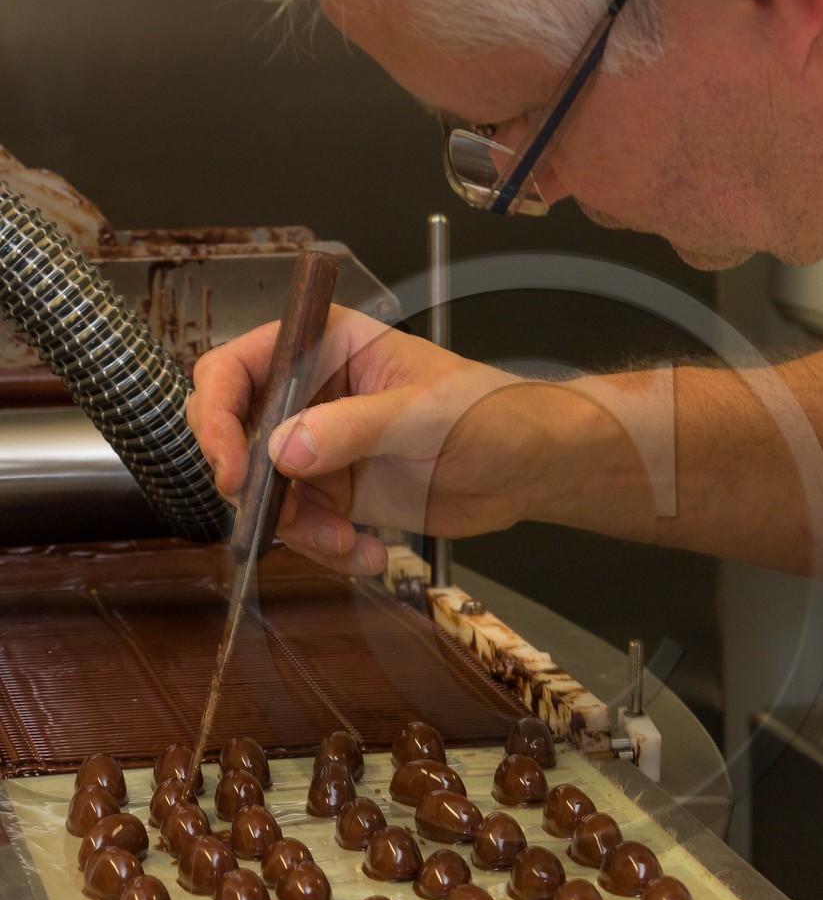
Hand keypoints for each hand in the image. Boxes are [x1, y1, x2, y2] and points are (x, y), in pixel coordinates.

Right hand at [186, 306, 569, 574]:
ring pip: (265, 492)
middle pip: (233, 431)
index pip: (238, 365)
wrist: (528, 469)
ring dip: (294, 527)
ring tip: (342, 543)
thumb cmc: (488, 414)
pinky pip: (303, 527)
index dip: (217, 412)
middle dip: (245, 481)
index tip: (231, 465)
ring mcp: (320, 447)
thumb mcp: (422, 415)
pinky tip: (365, 555)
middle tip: (265, 516)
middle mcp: (310, 393)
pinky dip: (324, 549)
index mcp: (324, 345)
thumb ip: (352, 428)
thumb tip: (282, 451)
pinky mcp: (337, 494)